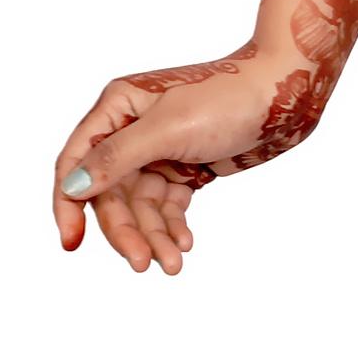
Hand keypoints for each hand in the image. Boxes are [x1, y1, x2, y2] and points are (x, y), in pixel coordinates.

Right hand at [49, 35, 322, 275]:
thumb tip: (74, 186)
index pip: (76, 162)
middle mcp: (131, 129)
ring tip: (173, 264)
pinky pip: (168, 205)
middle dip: (126, 230)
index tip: (72, 243)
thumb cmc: (229, 98)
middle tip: (144, 264)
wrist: (288, 93)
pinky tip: (185, 245)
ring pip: (141, 205)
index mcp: (117, 108)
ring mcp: (159, 150)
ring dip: (153, 236)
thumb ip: (119, 157)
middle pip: (111, 193)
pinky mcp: (186, 166)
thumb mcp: (169, 129)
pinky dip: (173, 227)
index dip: (69, 204)